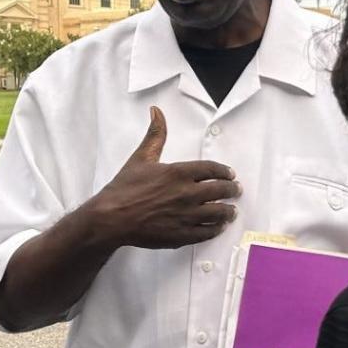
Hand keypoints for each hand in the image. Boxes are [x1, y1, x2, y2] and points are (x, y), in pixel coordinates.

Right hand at [90, 107, 239, 249]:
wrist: (111, 218)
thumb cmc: (124, 188)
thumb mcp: (141, 157)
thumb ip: (155, 135)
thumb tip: (157, 112)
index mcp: (178, 173)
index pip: (212, 169)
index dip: (224, 172)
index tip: (230, 174)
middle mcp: (186, 194)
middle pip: (220, 191)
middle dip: (232, 190)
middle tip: (236, 190)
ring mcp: (185, 216)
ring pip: (217, 213)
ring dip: (228, 212)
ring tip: (231, 211)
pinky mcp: (181, 235)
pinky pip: (206, 233)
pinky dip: (215, 230)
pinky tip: (217, 228)